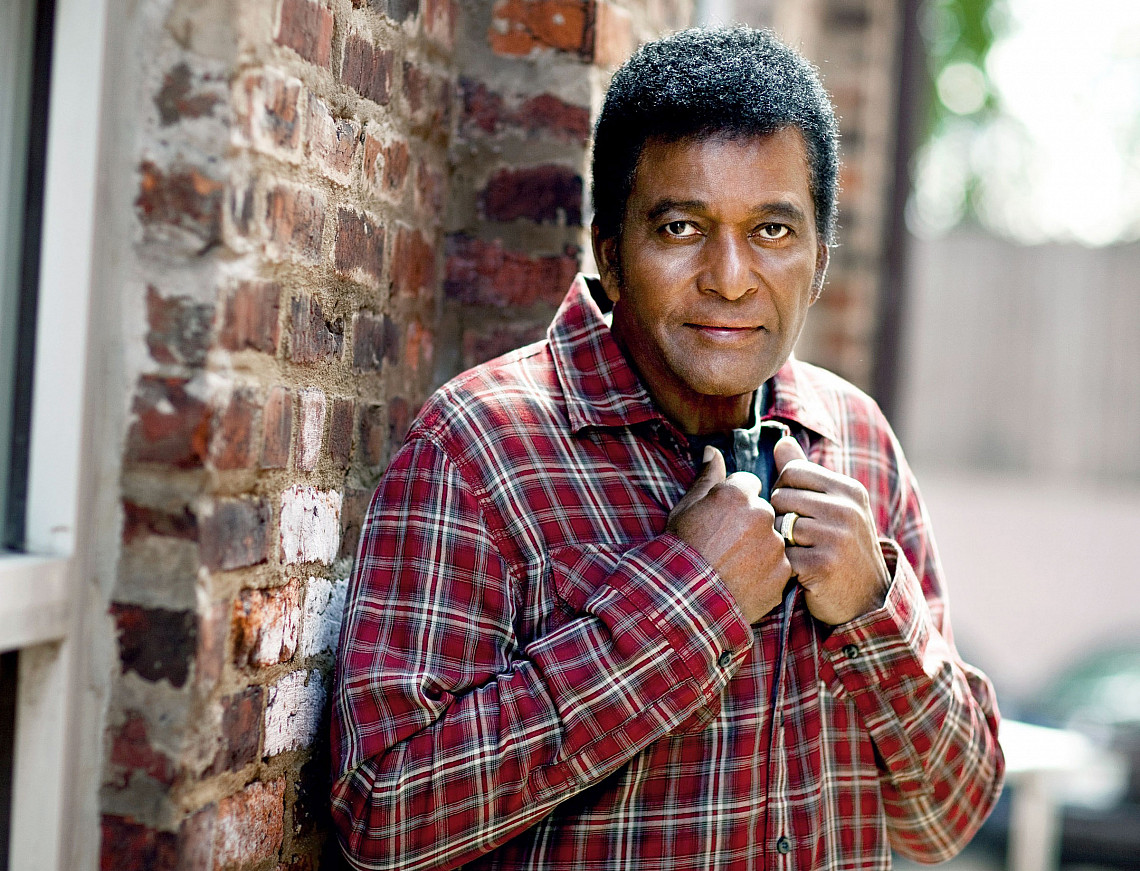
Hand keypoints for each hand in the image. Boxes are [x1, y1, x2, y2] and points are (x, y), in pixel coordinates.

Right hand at [667, 447, 791, 623]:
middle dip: (750, 523)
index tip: (722, 519)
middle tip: (727, 544)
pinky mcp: (782, 572)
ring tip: (735, 565)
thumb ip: (706, 478)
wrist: (685, 600)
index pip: (749, 485)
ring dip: (760, 547)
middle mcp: (762, 514)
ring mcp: (775, 545)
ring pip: (773, 538)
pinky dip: (767, 572)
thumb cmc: (681, 551)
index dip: (735, 502)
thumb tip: (712, 451)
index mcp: (737, 494)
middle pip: (764, 511)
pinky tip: (745, 580)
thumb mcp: (686, 509)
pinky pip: (779, 565)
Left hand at [770, 436, 889, 624]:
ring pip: (779, 525)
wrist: (867, 599)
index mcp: (849, 490)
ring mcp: (837, 537)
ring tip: (800, 552)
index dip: (784, 489)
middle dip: (779, 517)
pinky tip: (801, 571)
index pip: (793, 471)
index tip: (795, 510)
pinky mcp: (823, 565)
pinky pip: (782, 554)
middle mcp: (846, 509)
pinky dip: (784, 565)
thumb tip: (781, 441)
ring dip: (780, 542)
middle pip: (781, 496)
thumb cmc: (842, 547)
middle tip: (796, 538)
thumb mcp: (834, 505)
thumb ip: (805, 473)